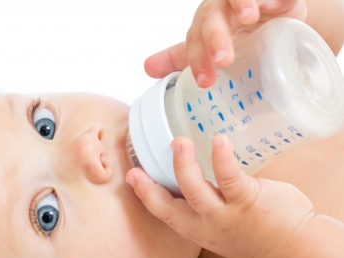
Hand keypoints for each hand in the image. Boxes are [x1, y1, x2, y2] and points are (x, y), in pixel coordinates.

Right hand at [126, 135, 313, 257]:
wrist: (294, 249)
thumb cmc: (258, 233)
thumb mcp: (223, 229)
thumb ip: (206, 207)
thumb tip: (195, 176)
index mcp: (199, 230)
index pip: (165, 215)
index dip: (146, 197)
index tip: (132, 177)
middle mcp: (208, 226)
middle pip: (171, 209)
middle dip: (150, 190)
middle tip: (136, 167)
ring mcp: (227, 215)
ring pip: (197, 192)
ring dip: (183, 167)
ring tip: (178, 143)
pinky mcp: (248, 201)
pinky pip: (231, 179)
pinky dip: (222, 159)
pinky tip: (218, 141)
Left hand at [144, 0, 306, 86]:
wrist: (278, 22)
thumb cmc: (241, 37)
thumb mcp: (210, 48)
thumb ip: (183, 58)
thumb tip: (148, 68)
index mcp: (205, 23)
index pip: (195, 40)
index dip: (197, 59)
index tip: (204, 82)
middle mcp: (222, 8)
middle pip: (212, 16)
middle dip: (215, 36)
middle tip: (223, 60)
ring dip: (241, 3)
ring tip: (248, 18)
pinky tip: (270, 6)